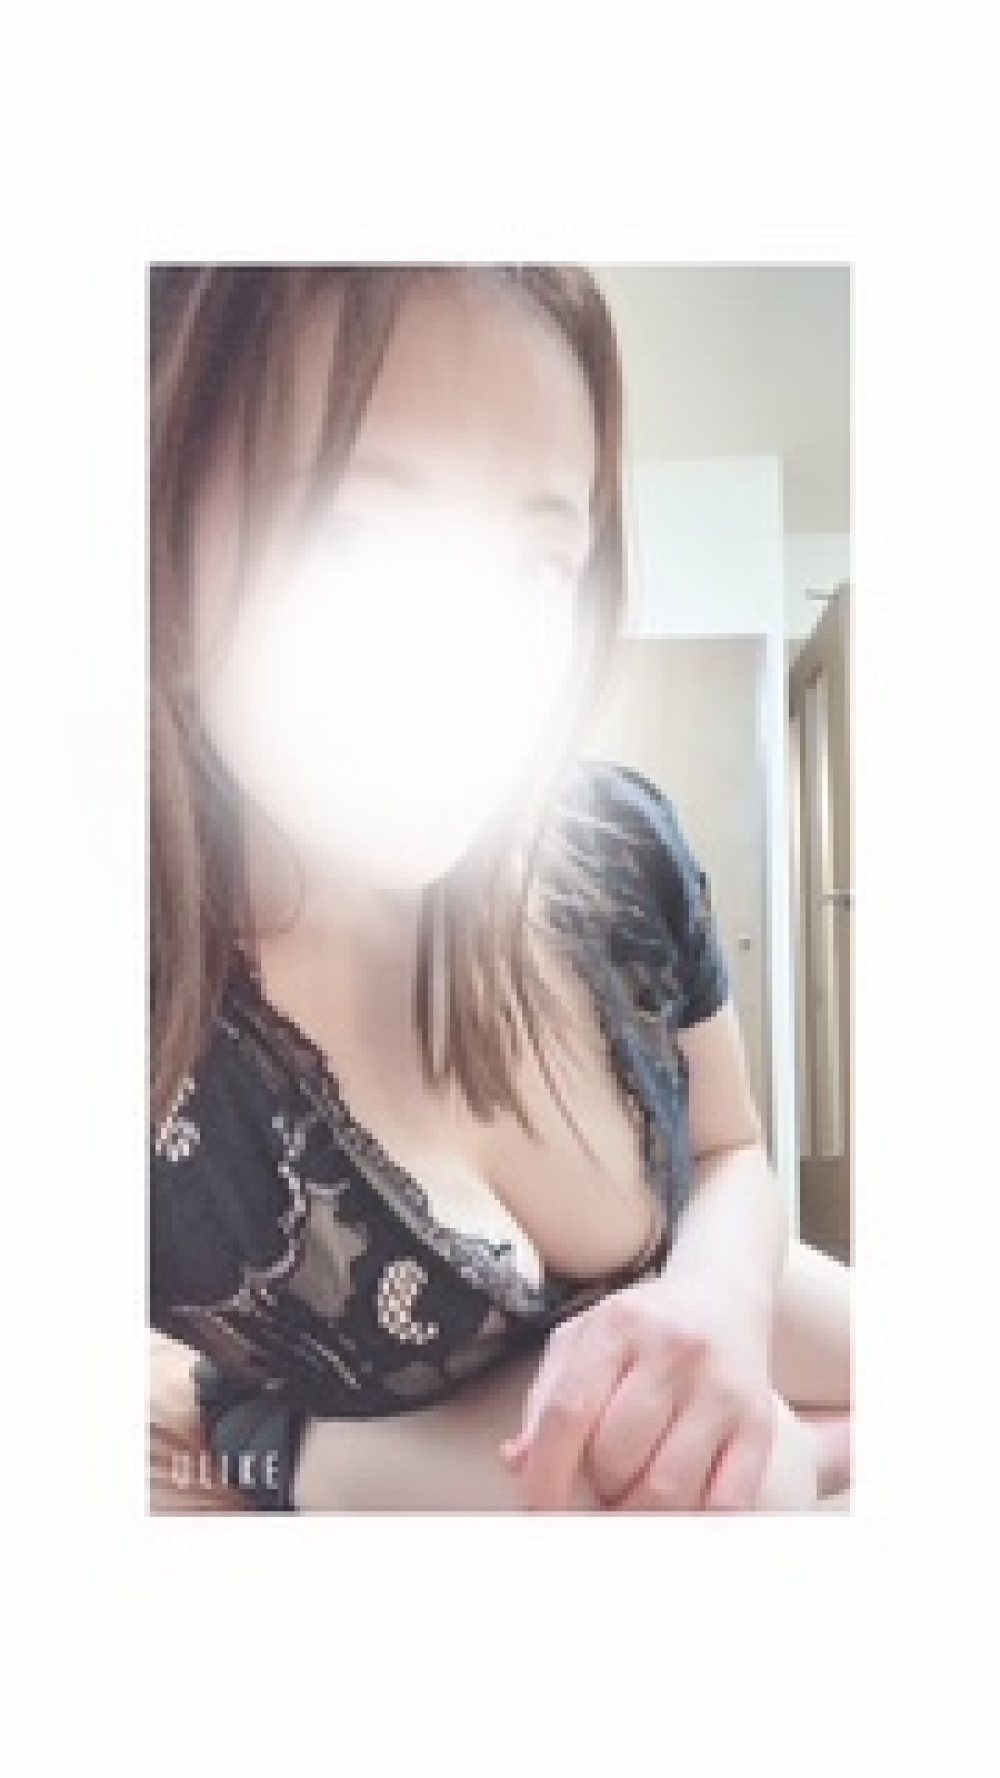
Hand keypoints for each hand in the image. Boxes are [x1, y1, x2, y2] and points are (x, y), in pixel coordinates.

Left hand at [503, 1262, 775, 1510]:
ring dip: (637, 1513)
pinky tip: (675, 1514)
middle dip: (596, 1489)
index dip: (546, 1472)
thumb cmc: (641, 1328)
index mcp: (618, 1325)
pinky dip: (693, 1525)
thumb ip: (546, 1397)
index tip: (539, 1508)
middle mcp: (673, 1351)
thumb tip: (519, 1463)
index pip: (569, 1411)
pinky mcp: (759, 1425)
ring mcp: (721, 1389)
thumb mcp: (582, 1339)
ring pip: (668, 1487)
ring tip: (630, 1500)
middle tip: (597, 1487)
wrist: (723, 1295)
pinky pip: (726, 1501)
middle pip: (617, 1455)